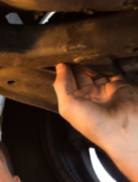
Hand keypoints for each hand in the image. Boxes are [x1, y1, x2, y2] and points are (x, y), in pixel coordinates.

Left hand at [53, 63, 137, 181]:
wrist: (122, 128)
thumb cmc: (94, 125)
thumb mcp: (68, 106)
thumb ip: (61, 86)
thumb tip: (59, 68)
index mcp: (74, 104)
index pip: (65, 83)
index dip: (62, 72)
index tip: (60, 58)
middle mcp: (88, 97)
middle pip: (79, 75)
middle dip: (75, 64)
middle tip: (71, 53)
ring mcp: (103, 91)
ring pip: (94, 72)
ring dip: (89, 62)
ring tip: (84, 53)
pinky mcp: (117, 86)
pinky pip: (111, 71)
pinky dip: (106, 64)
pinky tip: (100, 57)